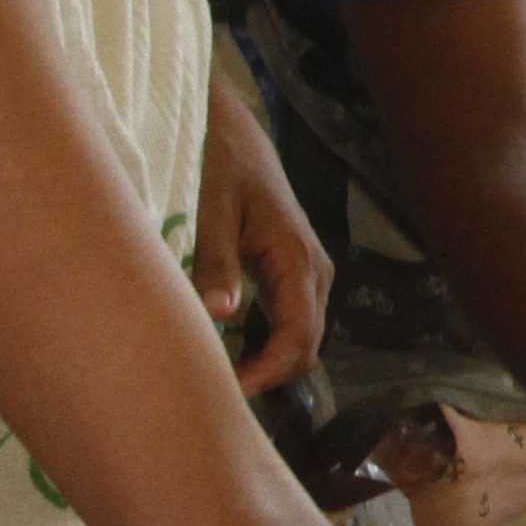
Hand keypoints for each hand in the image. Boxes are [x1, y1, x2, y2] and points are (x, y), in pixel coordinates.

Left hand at [189, 75, 328, 390]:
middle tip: (215, 393)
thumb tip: (219, 316)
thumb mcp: (211, 209)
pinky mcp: (293, 273)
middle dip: (268, 376)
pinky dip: (264, 344)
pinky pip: (289, 322)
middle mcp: (314, 272)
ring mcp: (307, 273)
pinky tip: (228, 351)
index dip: (268, 373)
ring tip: (219, 377)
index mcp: (297, 260)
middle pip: (306, 347)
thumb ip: (216, 261)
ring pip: (300, 337)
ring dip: (267, 363)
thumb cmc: (221, 163)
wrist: (234, 131)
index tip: (229, 394)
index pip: (298, 337)